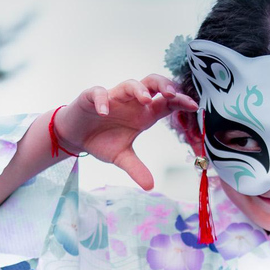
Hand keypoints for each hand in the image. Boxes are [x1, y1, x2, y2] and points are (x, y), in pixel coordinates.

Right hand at [53, 75, 198, 189]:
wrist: (75, 136)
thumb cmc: (102, 140)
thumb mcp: (121, 158)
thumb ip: (136, 169)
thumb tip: (151, 186)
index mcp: (143, 114)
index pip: (166, 103)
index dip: (180, 101)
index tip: (193, 106)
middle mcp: (131, 102)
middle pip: (152, 83)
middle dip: (163, 85)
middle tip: (172, 95)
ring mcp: (113, 97)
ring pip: (130, 83)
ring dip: (139, 89)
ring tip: (146, 99)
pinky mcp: (91, 98)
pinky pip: (98, 93)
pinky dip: (102, 100)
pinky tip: (105, 111)